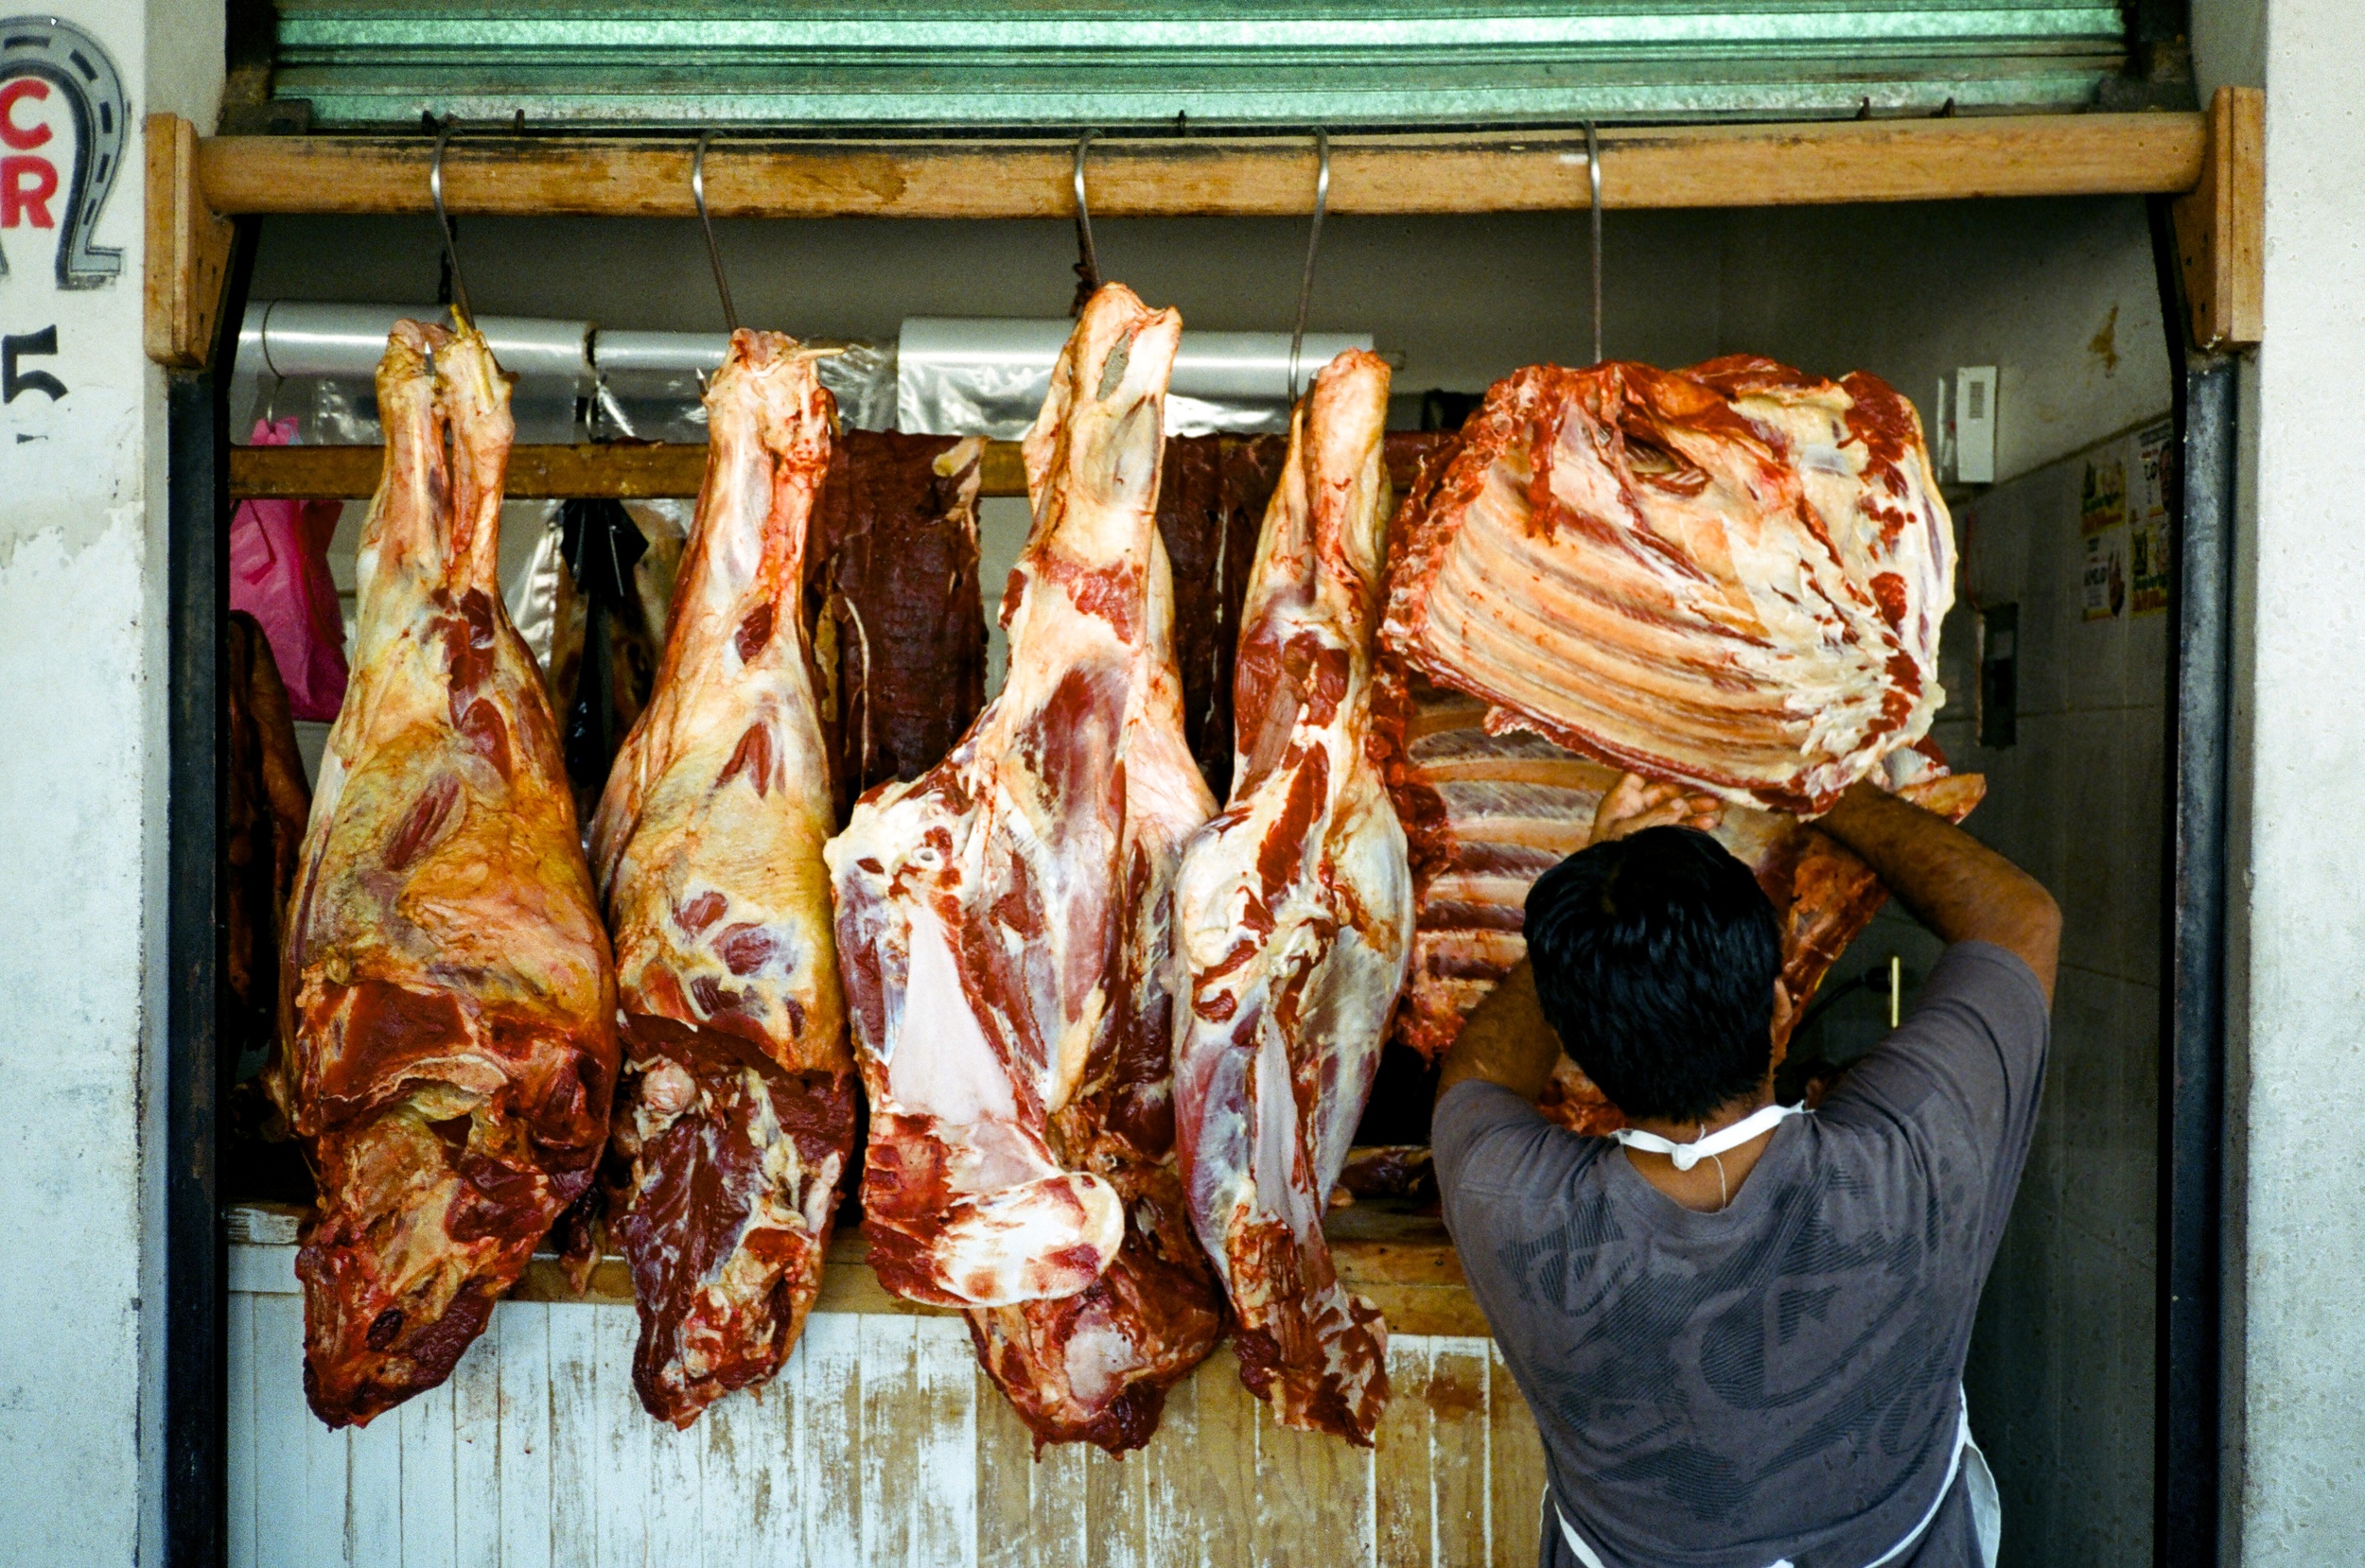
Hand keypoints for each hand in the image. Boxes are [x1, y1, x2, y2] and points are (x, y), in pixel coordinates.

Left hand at [1590, 772, 1722, 845]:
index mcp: (1621, 799)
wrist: (1607, 887)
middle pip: (1664, 791)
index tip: (1685, 763)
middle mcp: (1634, 807)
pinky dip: (1691, 826)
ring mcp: (1645, 823)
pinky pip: (1675, 827)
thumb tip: (1680, 803)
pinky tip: (1708, 825)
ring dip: (1694, 808)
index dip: (1662, 766)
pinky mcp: (1655, 838)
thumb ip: (1658, 815)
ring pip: (1673, 809)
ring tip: (1717, 808)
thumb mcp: (1632, 830)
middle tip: (1711, 790)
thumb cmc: (1611, 853)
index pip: (1640, 773)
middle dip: (1688, 791)